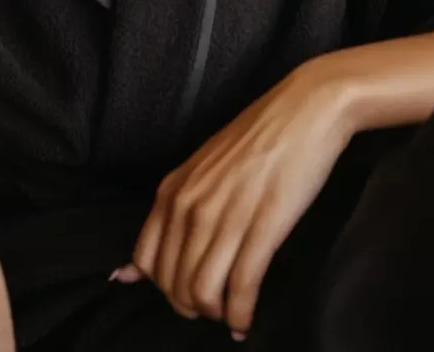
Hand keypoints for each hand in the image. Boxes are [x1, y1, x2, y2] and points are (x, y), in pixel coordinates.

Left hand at [114, 63, 355, 340]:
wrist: (303, 111)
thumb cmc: (254, 140)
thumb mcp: (200, 169)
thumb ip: (172, 211)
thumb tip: (130, 271)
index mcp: (173, 189)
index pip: (147, 263)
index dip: (165, 289)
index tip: (186, 294)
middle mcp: (191, 206)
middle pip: (174, 284)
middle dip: (192, 307)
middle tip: (213, 308)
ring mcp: (225, 216)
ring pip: (203, 292)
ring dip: (216, 314)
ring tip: (230, 315)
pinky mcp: (263, 227)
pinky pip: (241, 287)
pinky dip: (241, 314)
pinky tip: (246, 321)